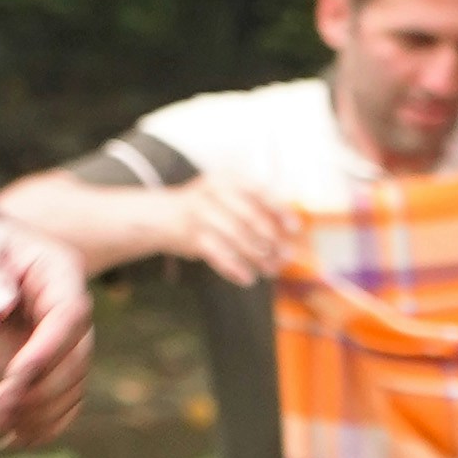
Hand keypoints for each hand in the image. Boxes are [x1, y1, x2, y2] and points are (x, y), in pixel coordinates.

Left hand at [0, 196, 94, 446]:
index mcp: (58, 273)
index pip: (69, 318)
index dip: (47, 352)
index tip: (11, 378)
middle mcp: (68, 311)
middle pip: (75, 361)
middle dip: (38, 393)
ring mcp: (59, 341)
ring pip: (71, 389)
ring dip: (38, 416)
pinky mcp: (43, 366)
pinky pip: (59, 402)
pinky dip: (41, 426)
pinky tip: (10, 439)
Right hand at [160, 167, 303, 285]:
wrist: (163, 216)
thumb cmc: (207, 207)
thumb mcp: (227, 195)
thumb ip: (255, 205)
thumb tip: (290, 229)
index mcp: (227, 179)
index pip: (259, 191)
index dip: (279, 210)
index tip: (294, 228)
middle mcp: (213, 192)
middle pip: (250, 217)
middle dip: (271, 240)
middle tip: (285, 257)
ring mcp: (201, 214)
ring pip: (237, 239)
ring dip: (257, 258)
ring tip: (270, 271)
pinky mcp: (191, 237)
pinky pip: (219, 255)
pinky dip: (235, 269)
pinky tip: (247, 278)